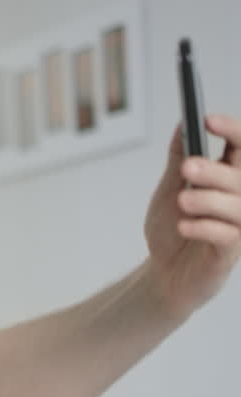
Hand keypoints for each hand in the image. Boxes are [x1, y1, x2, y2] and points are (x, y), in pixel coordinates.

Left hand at [143, 114, 240, 317]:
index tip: (208, 120)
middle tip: (187, 167)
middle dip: (214, 169)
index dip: (232, 130)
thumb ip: (178, 160)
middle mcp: (240, 198)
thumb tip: (182, 125)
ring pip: (238, 204)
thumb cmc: (171, 229)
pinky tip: (186, 225)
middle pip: (240, 175)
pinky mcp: (231, 251)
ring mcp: (239, 225)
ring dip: (209, 199)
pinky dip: (205, 227)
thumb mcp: (169, 190)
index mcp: (228, 178)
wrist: (164, 274)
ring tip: (182, 200)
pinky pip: (228, 235)